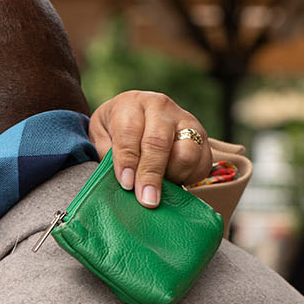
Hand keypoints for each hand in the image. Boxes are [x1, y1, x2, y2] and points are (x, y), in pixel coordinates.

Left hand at [87, 91, 213, 208]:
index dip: (127, 160)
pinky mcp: (202, 137)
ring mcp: (185, 120)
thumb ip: (105, 153)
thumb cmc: (115, 129)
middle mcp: (160, 107)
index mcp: (132, 103)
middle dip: (151, 174)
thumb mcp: (101, 135)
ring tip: (160, 188)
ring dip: (172, 175)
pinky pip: (201, 162)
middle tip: (146, 200)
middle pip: (158, 142)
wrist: (140, 117)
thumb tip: (119, 177)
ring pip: (186, 152)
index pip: (129, 131)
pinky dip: (189, 177)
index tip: (126, 184)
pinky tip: (174, 182)